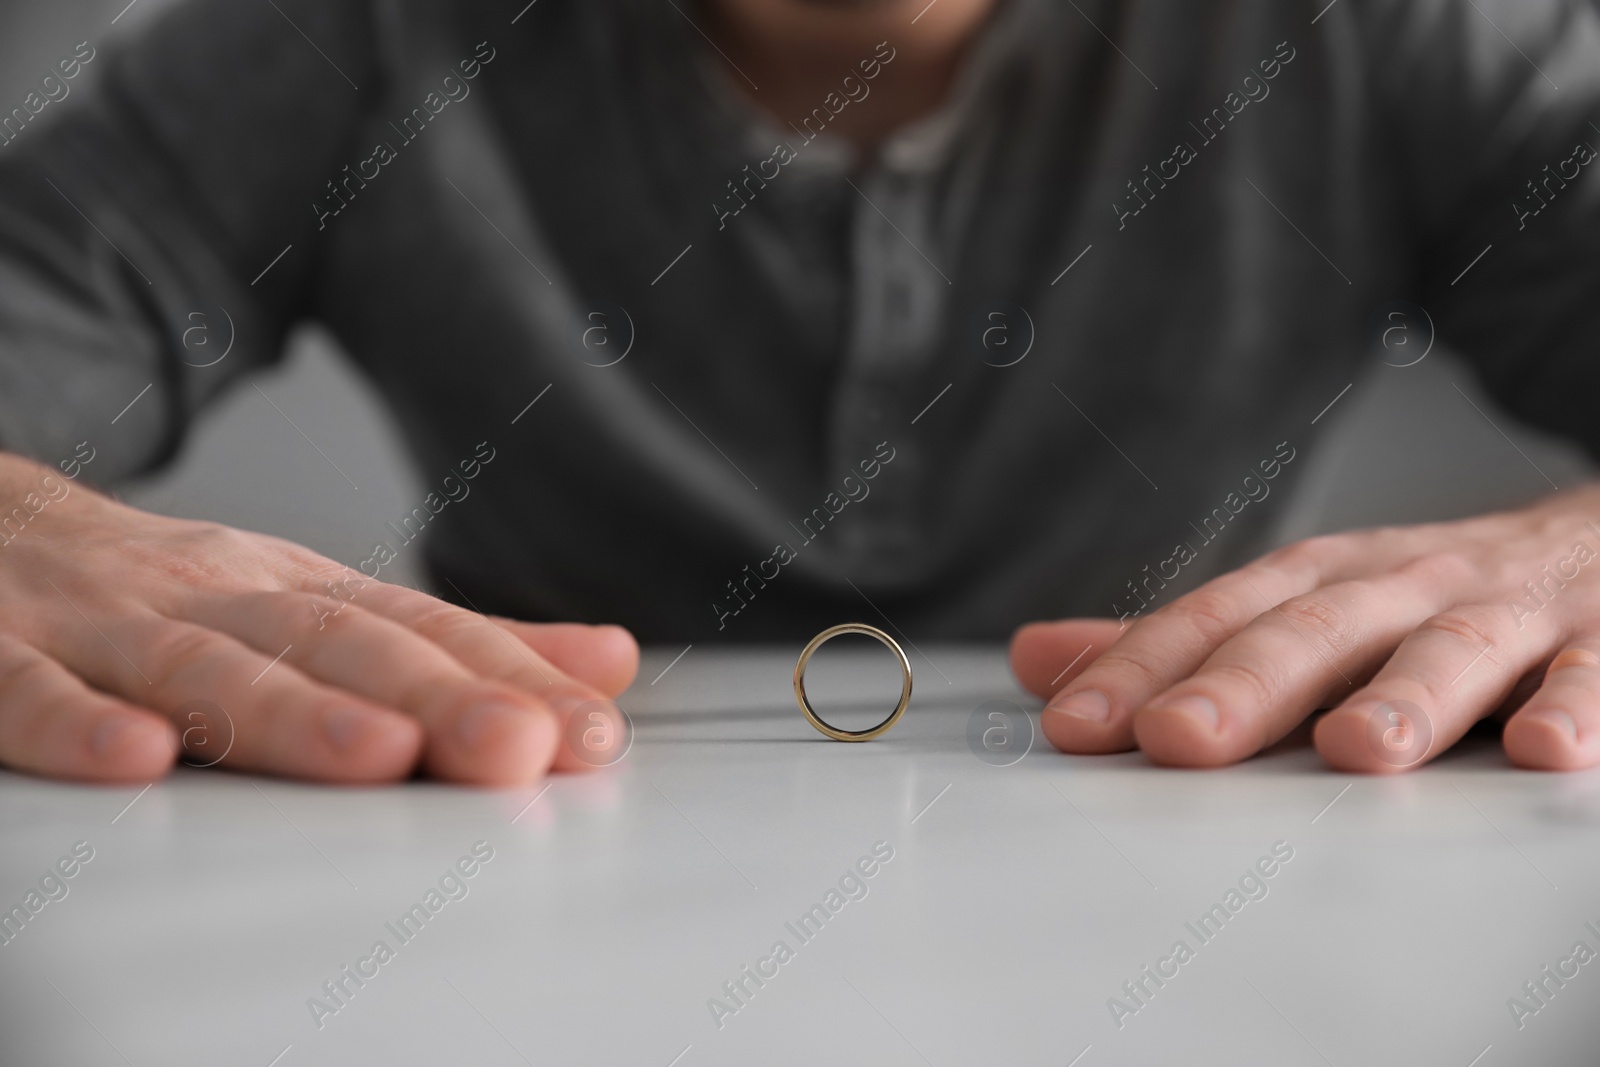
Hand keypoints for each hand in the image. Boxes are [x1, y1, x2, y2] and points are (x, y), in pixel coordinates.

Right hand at [0, 453, 637, 784]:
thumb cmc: (156, 591)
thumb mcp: (310, 603)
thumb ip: (454, 647)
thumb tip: (607, 664)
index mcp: (292, 592)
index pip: (421, 636)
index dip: (512, 680)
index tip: (593, 731)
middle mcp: (214, 597)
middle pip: (336, 648)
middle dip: (436, 697)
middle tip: (522, 746)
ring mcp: (102, 624)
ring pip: (204, 667)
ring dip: (294, 713)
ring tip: (381, 755)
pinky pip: (28, 692)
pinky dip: (78, 721)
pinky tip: (139, 757)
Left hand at [1010, 486, 1599, 771]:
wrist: (1595, 536)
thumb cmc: (1429, 592)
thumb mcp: (1302, 605)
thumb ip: (1178, 644)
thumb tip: (1037, 662)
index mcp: (1320, 581)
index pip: (1214, 620)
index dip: (1141, 668)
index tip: (1074, 726)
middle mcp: (1400, 586)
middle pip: (1314, 631)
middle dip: (1245, 684)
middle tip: (1179, 738)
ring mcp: (1503, 611)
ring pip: (1450, 649)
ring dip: (1404, 697)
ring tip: (1355, 750)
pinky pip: (1592, 671)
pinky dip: (1576, 704)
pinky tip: (1547, 750)